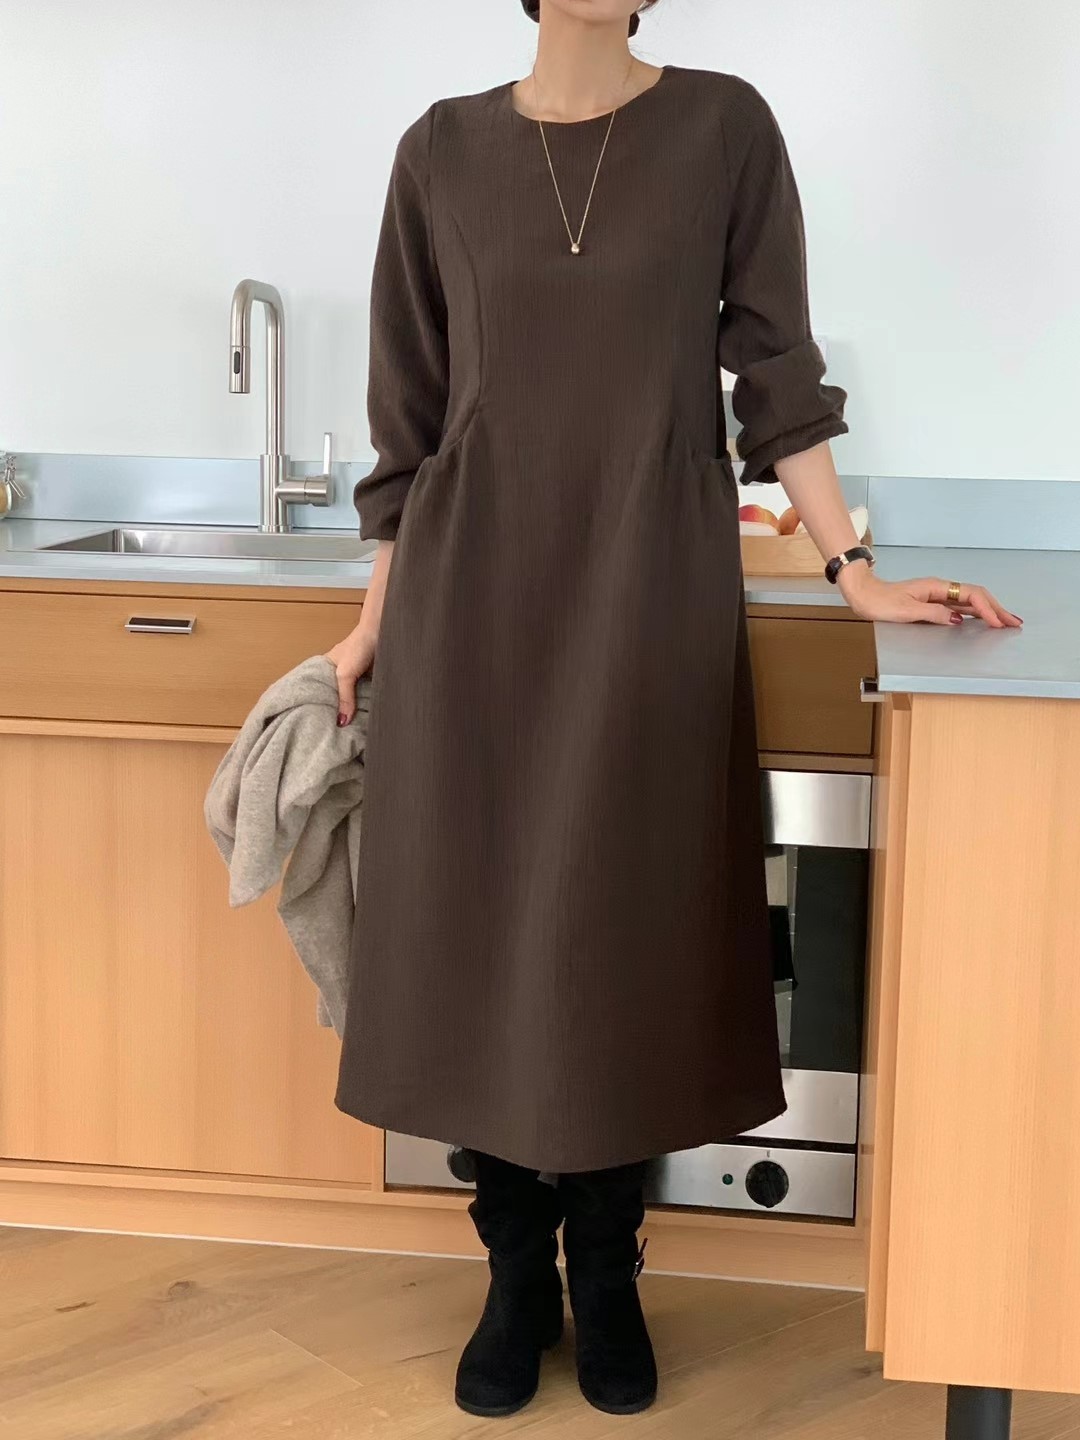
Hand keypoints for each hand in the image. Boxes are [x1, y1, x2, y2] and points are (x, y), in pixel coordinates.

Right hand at [326, 624, 377, 724]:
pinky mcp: (368, 681)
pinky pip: (363, 697)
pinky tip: (362, 720)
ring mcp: (354, 679)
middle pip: (334, 697)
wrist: (382, 633)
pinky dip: (363, 706)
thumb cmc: (359, 646)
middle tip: (332, 732)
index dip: (316, 705)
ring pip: (350, 699)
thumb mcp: (346, 674)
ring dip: (351, 711)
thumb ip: (344, 697)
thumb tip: (342, 722)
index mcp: (326, 669)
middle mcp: (338, 675)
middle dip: (334, 712)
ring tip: (347, 733)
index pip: (317, 690)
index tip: (315, 723)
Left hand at [837, 564, 1022, 627]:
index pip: (970, 595)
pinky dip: (975, 613)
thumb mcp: (906, 611)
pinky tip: (982, 619)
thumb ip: (933, 614)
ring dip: (989, 611)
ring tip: (1005, 621)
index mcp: (936, 587)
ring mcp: (937, 595)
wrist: (864, 595)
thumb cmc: (880, 601)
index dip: (986, 609)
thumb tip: (957, 619)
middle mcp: (940, 588)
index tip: (997, 623)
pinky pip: (960, 606)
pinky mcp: (932, 602)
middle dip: (996, 609)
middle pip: (976, 596)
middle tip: (1014, 622)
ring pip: (970, 601)